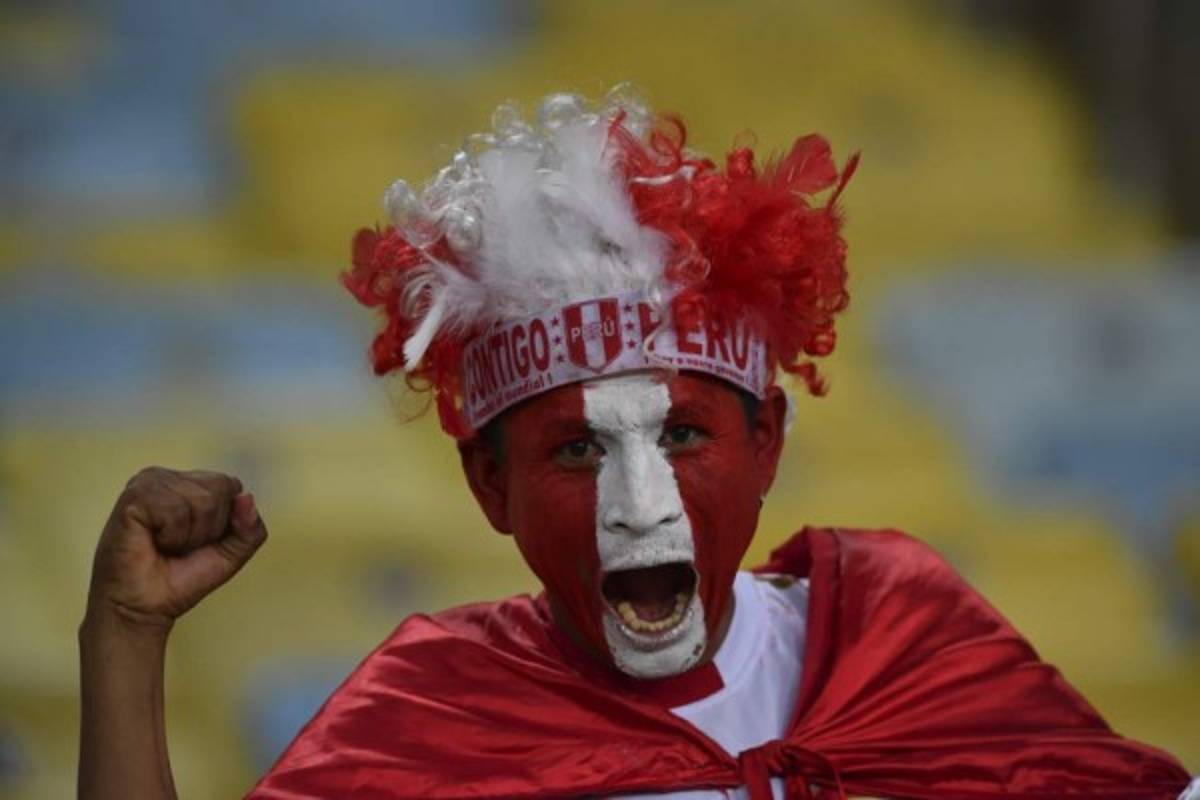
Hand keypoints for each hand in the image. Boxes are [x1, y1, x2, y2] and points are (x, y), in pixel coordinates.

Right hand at [85, 467, 267, 633]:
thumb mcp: (231, 554)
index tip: (199, 542)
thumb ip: (250, 528)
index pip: (232, 486)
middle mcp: (167, 477)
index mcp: (188, 483)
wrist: (144, 607)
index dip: (225, 522)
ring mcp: (149, 483)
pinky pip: (177, 511)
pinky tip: (152, 542)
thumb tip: (247, 498)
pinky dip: (172, 536)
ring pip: (203, 501)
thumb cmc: (180, 578)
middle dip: (209, 529)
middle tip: (179, 546)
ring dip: (189, 536)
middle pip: (221, 489)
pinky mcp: (134, 496)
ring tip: (165, 545)